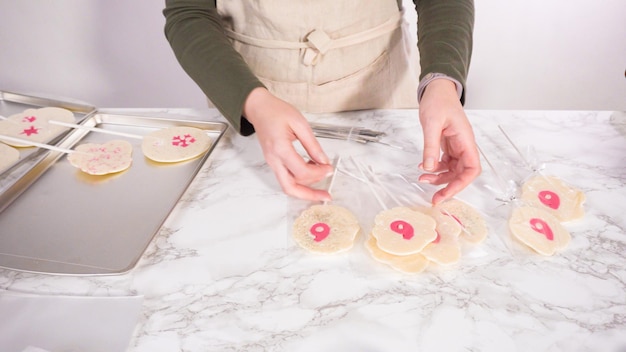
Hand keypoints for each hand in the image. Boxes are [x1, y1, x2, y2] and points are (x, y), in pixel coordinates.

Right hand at [243, 87, 332, 200]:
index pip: (302, 172)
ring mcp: (271, 162)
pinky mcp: (273, 162)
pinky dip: (299, 180)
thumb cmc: (276, 111)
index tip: (329, 168)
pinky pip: (286, 178)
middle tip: (325, 196)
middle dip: (310, 195)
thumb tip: (323, 161)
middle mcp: (273, 160)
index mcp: (280, 149)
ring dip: (306, 187)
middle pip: (290, 188)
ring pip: (287, 186)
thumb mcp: (300, 124)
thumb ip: (313, 145)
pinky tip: (311, 171)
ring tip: (321, 176)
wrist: (259, 108)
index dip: (319, 173)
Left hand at [418, 79, 480, 204]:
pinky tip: (423, 168)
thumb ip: (430, 146)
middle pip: (462, 173)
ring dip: (439, 178)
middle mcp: (464, 145)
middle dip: (448, 186)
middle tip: (434, 197)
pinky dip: (435, 168)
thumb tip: (430, 168)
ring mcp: (457, 146)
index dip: (461, 184)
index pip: (472, 169)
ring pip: (453, 170)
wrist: (437, 89)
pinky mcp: (448, 145)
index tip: (445, 194)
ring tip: (422, 179)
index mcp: (466, 140)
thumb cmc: (438, 101)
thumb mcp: (431, 123)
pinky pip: (445, 163)